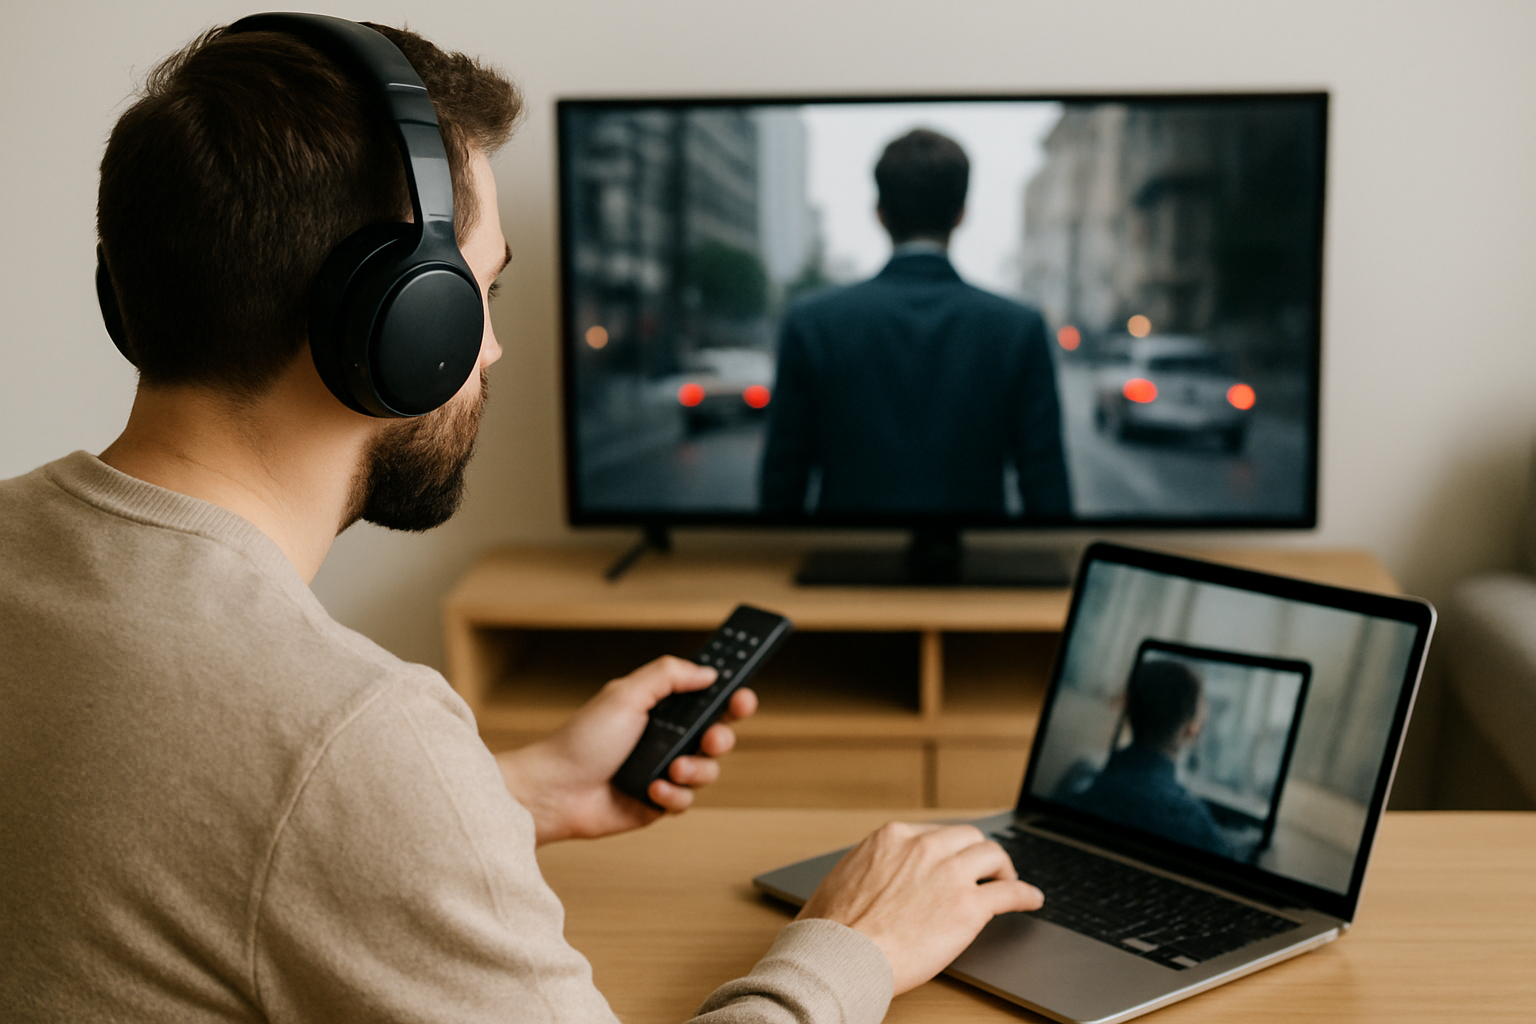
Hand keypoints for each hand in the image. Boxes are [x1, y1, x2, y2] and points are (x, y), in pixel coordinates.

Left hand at [496, 655, 756, 844]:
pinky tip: (651, 788)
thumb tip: (707, 672)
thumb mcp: (626, 694)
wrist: (555, 791)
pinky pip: (686, 800)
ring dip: (695, 769)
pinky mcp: (658, 801)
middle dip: (720, 737)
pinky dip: (672, 794)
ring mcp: (663, 770)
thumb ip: (668, 675)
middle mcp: (665, 738)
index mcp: (660, 708)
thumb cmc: (582, 741)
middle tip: (710, 737)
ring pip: (708, 770)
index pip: (706, 698)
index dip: (730, 698)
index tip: (742, 697)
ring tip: (671, 768)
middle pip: (717, 735)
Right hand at [796, 822, 1043, 994]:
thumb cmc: (833, 927)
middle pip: (969, 838)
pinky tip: (1032, 899)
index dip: (950, 850)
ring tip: (1008, 881)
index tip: (955, 861)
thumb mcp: (848, 876)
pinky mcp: (968, 907)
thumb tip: (880, 880)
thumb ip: (874, 869)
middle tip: (985, 871)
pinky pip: (1010, 893)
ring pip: (993, 856)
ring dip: (1003, 869)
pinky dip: (1026, 894)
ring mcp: (950, 874)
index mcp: (894, 837)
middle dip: (979, 854)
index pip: (936, 833)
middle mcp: (925, 847)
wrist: (840, 954)